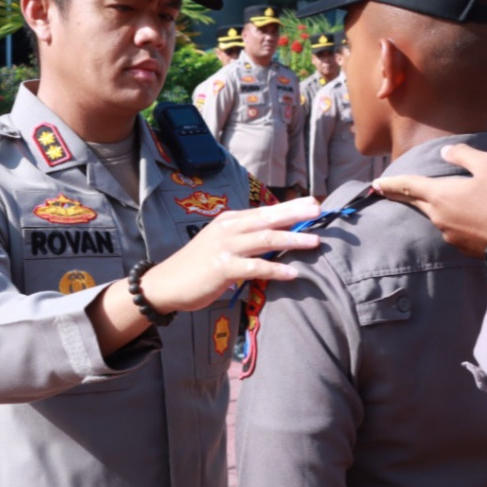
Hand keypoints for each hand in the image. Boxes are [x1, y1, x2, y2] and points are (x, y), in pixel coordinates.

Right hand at [143, 197, 321, 312]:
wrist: (167, 283)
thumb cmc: (198, 265)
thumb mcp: (222, 243)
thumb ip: (246, 238)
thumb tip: (277, 236)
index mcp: (230, 220)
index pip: (264, 210)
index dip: (290, 206)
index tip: (312, 202)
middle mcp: (228, 229)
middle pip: (268, 218)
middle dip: (295, 214)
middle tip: (319, 211)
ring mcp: (225, 247)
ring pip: (265, 239)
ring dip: (292, 239)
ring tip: (314, 241)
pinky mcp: (223, 268)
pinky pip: (255, 267)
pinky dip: (276, 269)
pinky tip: (293, 273)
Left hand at [374, 144, 486, 256]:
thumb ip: (463, 155)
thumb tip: (445, 151)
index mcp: (440, 195)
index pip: (407, 186)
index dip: (390, 183)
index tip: (375, 184)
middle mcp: (438, 216)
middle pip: (416, 202)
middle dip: (401, 194)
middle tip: (388, 189)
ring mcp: (449, 234)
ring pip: (436, 214)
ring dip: (436, 205)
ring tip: (447, 196)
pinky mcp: (461, 246)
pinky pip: (451, 227)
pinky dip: (454, 218)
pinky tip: (467, 214)